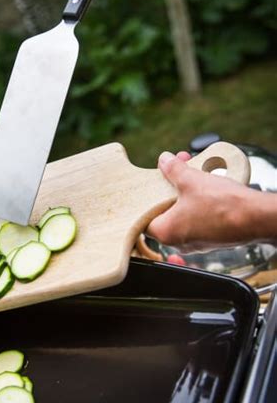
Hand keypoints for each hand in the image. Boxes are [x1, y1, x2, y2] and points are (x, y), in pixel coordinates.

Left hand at [147, 151, 276, 252]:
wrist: (257, 218)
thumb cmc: (223, 205)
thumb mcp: (191, 180)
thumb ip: (173, 170)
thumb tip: (164, 160)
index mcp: (166, 232)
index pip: (144, 217)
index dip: (148, 197)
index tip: (154, 183)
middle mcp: (179, 241)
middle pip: (165, 211)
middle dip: (171, 186)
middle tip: (178, 169)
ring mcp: (197, 241)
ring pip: (184, 213)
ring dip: (186, 192)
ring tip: (195, 172)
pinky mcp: (212, 238)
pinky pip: (199, 218)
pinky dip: (199, 202)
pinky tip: (207, 186)